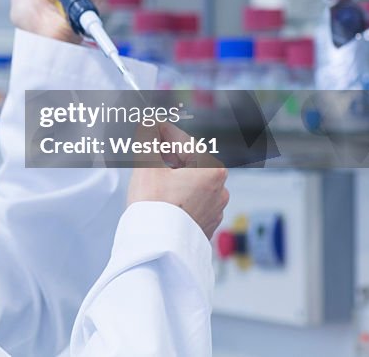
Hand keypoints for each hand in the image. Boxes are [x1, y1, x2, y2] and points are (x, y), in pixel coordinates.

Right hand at [127, 122, 228, 238]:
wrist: (157, 245)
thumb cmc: (155, 205)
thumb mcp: (148, 164)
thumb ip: (151, 138)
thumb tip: (150, 123)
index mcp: (212, 169)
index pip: (186, 142)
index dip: (164, 136)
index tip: (151, 133)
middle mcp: (220, 189)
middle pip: (193, 163)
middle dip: (172, 158)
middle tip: (152, 159)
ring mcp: (216, 209)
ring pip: (194, 184)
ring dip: (177, 179)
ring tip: (157, 185)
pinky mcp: (208, 225)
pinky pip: (195, 203)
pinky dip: (182, 198)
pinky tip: (165, 202)